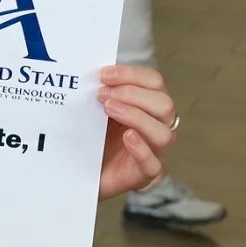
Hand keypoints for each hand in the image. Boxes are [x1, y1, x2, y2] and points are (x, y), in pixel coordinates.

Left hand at [96, 65, 177, 198]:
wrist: (80, 171)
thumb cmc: (92, 136)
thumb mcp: (96, 109)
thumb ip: (100, 92)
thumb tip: (90, 72)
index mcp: (148, 106)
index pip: (155, 83)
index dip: (132, 74)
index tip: (103, 75)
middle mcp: (157, 126)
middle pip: (164, 104)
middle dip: (132, 94)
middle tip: (102, 94)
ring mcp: (154, 152)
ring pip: (163, 133)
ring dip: (135, 116)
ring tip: (108, 109)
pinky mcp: (144, 174)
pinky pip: (153, 164)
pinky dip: (141, 149)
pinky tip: (127, 137)